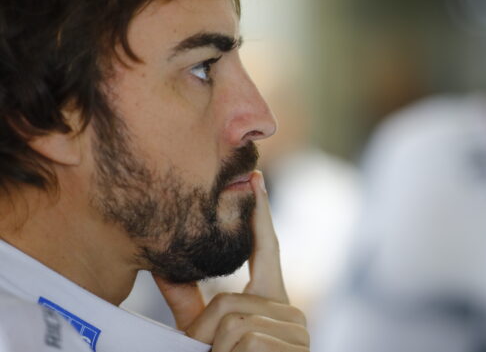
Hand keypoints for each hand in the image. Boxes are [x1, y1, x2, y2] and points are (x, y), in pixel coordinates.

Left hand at [155, 171, 309, 351]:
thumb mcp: (209, 335)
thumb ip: (192, 303)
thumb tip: (163, 268)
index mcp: (273, 301)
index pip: (268, 249)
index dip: (260, 215)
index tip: (255, 179)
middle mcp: (289, 310)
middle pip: (230, 301)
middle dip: (205, 333)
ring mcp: (294, 329)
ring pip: (233, 322)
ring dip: (214, 350)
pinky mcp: (291, 345)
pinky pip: (242, 339)